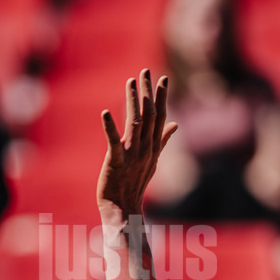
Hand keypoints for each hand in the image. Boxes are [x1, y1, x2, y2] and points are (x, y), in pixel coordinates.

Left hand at [96, 69, 177, 221]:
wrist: (124, 208)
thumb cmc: (135, 184)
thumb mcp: (153, 159)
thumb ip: (163, 140)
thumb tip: (175, 124)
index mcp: (154, 146)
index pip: (160, 117)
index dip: (161, 97)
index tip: (163, 78)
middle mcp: (146, 148)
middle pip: (149, 115)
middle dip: (148, 92)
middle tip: (145, 71)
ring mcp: (133, 155)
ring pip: (135, 123)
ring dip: (133, 101)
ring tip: (130, 82)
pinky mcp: (117, 162)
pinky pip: (114, 142)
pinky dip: (109, 127)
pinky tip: (105, 113)